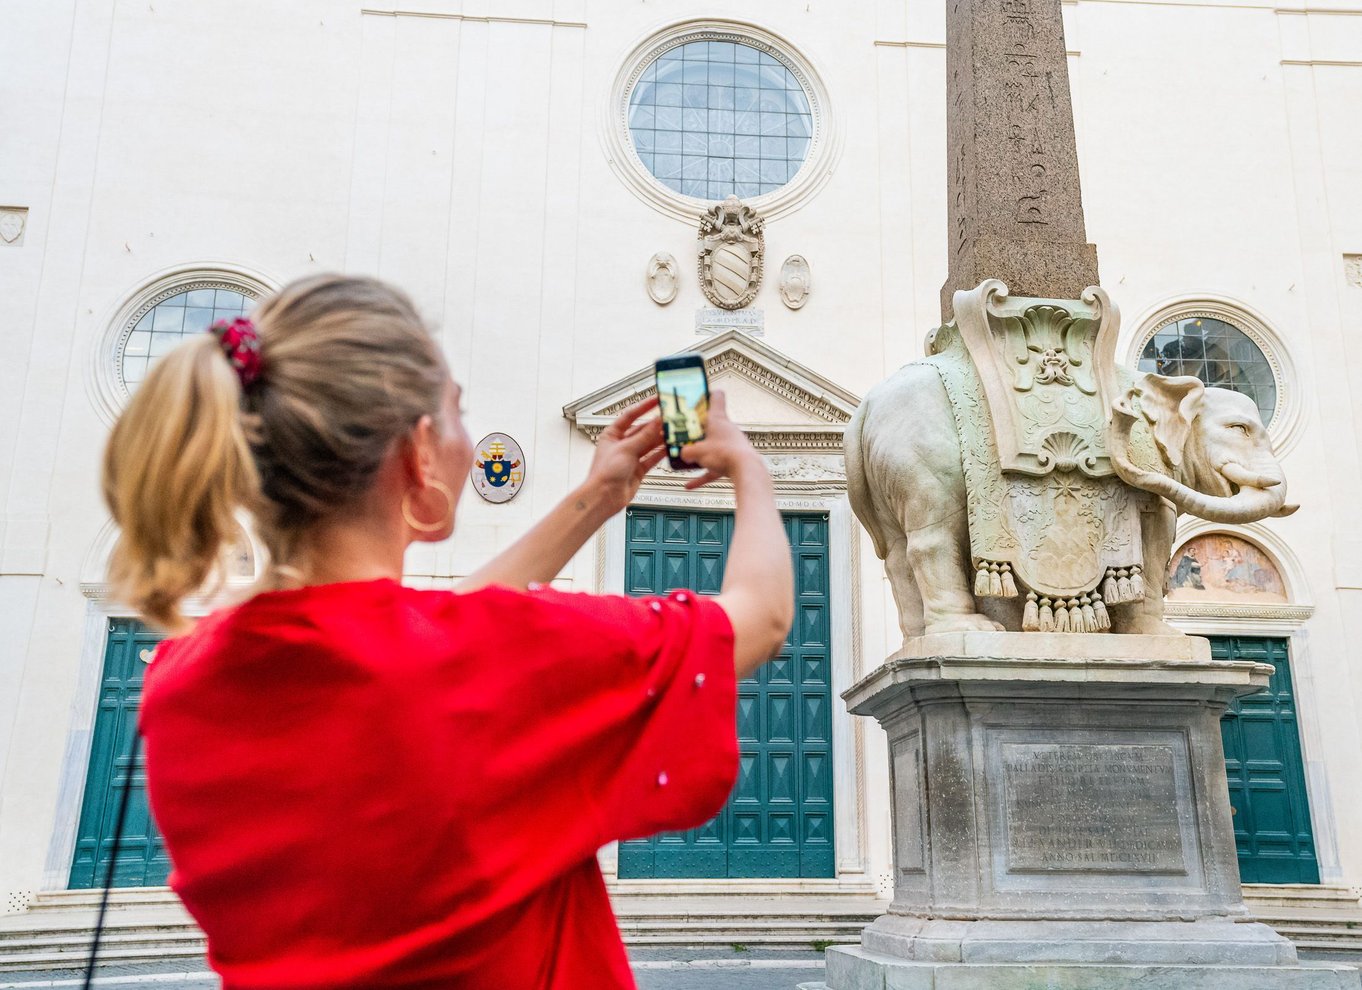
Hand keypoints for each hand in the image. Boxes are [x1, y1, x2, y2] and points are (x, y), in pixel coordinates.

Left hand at [585, 397, 666, 511]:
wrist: (604, 497)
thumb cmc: (604, 473)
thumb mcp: (626, 449)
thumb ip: (644, 436)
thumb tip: (656, 422)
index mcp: (612, 434)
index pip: (630, 415)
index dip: (644, 406)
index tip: (657, 400)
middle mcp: (621, 444)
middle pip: (642, 430)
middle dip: (656, 425)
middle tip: (670, 419)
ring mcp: (631, 457)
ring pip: (649, 444)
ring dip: (660, 439)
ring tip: (673, 433)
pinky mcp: (638, 469)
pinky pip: (653, 457)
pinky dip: (661, 453)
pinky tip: (670, 448)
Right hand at [679, 390, 762, 489]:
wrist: (746, 471)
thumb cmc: (726, 454)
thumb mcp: (696, 452)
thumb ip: (686, 452)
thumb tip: (683, 454)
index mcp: (718, 419)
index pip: (716, 397)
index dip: (707, 393)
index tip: (698, 394)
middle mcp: (727, 429)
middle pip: (711, 424)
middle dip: (697, 430)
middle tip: (684, 433)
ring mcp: (731, 445)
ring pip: (713, 445)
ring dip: (701, 452)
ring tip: (686, 459)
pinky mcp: (733, 461)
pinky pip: (714, 468)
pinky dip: (703, 475)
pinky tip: (690, 485)